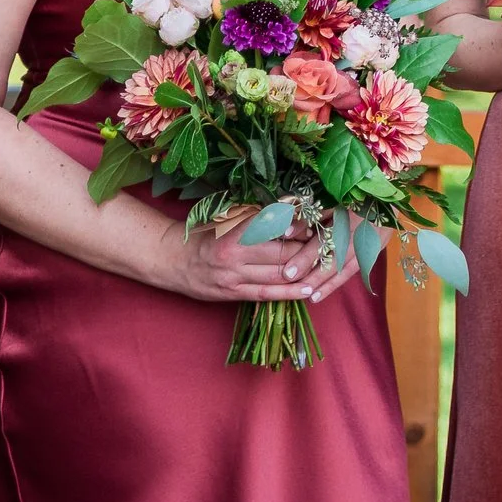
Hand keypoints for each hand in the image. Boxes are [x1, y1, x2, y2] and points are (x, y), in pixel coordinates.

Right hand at [165, 215, 355, 304]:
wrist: (171, 260)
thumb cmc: (204, 233)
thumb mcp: (229, 217)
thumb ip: (259, 215)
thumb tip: (293, 206)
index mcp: (235, 232)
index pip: (277, 230)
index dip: (300, 227)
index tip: (319, 222)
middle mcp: (235, 256)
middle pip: (282, 254)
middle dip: (307, 249)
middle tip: (330, 243)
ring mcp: (234, 278)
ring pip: (278, 276)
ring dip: (305, 272)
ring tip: (328, 266)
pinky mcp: (232, 294)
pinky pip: (266, 295)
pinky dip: (290, 293)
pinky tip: (309, 290)